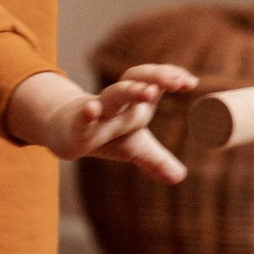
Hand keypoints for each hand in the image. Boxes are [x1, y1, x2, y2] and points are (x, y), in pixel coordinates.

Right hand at [5, 65, 198, 182]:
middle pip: (134, 81)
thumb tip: (180, 177)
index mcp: (133, 103)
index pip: (151, 80)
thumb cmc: (104, 134)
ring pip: (112, 96)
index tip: (190, 82)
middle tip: (177, 83)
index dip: (169, 77)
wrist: (63, 132)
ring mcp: (96, 112)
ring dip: (130, 91)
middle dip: (155, 78)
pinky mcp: (76, 127)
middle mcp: (117, 102)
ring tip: (149, 93)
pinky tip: (91, 110)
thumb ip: (156, 160)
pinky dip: (87, 113)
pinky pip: (82, 118)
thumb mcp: (133, 147)